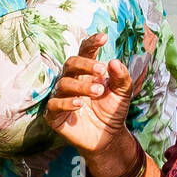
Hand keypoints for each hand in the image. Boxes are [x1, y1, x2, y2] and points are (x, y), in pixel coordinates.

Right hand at [45, 32, 135, 157]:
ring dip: (82, 86)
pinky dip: (66, 102)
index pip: (85, 52)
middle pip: (71, 64)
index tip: (103, 38)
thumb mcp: (123, 93)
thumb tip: (114, 61)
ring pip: (64, 84)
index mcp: (87, 72)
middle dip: (85, 65)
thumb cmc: (113, 111)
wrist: (108, 138)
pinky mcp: (54, 115)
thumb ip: (121, 77)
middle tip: (102, 71)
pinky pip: (54, 104)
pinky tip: (79, 104)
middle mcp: (72, 81)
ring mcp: (61, 96)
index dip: (91, 43)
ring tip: (99, 92)